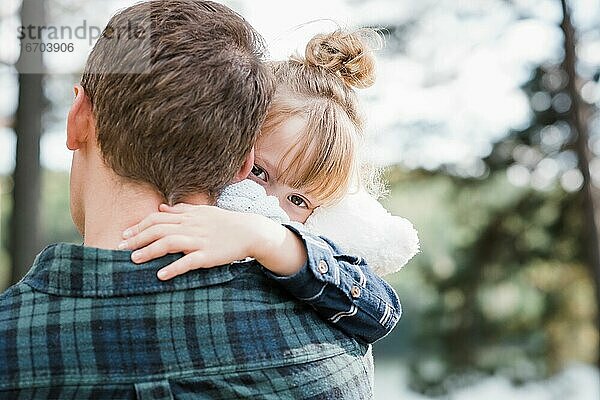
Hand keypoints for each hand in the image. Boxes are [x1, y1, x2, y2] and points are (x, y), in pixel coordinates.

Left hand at [121, 203, 258, 279]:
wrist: (249, 231)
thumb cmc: (224, 222)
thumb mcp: (202, 212)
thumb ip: (180, 210)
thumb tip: (160, 209)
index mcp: (188, 217)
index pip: (157, 219)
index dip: (139, 226)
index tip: (125, 235)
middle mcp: (191, 227)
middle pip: (158, 230)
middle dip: (137, 239)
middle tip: (119, 248)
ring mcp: (200, 241)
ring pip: (170, 243)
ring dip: (150, 251)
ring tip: (134, 260)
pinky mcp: (208, 255)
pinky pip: (188, 262)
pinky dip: (174, 268)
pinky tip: (161, 275)